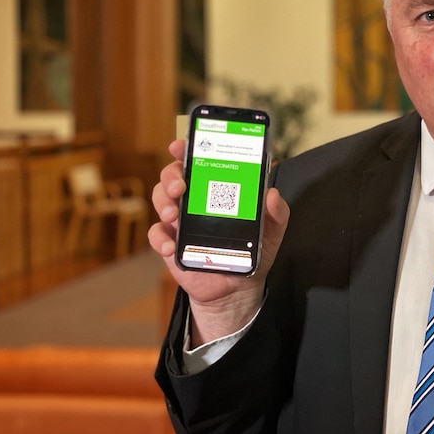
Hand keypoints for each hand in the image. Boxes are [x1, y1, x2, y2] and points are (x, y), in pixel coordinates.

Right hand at [148, 139, 289, 345]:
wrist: (238, 289)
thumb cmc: (254, 251)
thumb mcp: (272, 231)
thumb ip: (277, 213)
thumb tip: (272, 194)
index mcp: (216, 190)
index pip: (197, 162)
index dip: (186, 150)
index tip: (181, 145)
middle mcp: (194, 201)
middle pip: (173, 177)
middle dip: (171, 176)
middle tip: (181, 186)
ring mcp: (180, 222)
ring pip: (161, 200)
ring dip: (163, 203)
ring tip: (174, 215)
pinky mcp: (171, 244)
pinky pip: (157, 235)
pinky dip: (160, 238)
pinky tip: (171, 246)